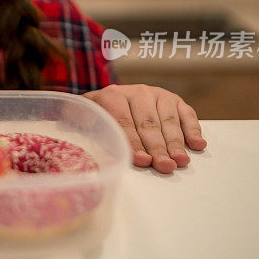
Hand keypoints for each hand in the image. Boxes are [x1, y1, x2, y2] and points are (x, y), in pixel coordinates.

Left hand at [81, 84, 206, 173]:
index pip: (123, 121)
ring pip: (168, 120)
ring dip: (175, 142)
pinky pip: (186, 114)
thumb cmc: (98, 116)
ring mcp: (156, 94)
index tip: (141, 161)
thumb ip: (75, 120)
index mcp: (111, 96)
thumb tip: (61, 125)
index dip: (133, 142)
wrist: (112, 99)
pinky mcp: (173, 100)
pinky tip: (197, 145)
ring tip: (180, 161)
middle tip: (164, 166)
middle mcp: (136, 92)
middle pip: (148, 123)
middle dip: (157, 147)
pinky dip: (193, 129)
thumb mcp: (83, 116)